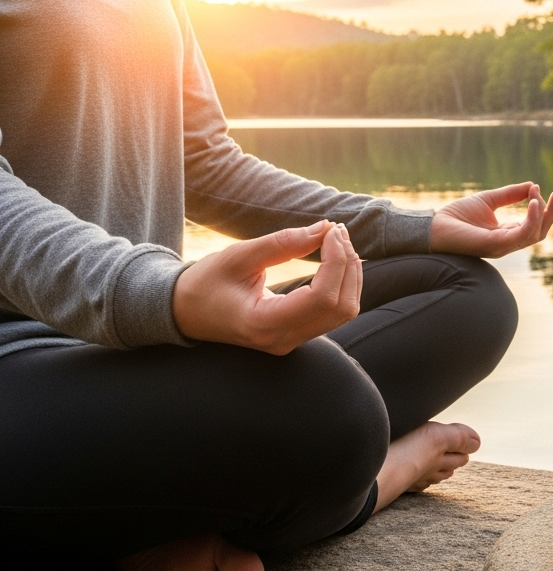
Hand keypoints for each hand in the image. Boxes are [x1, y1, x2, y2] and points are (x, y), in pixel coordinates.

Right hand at [173, 220, 362, 354]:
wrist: (184, 313)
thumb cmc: (205, 283)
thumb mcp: (238, 257)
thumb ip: (282, 243)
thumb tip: (325, 228)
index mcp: (264, 324)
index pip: (322, 298)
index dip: (336, 261)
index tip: (332, 230)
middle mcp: (283, 340)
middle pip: (341, 307)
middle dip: (347, 265)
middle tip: (337, 230)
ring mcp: (292, 341)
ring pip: (343, 312)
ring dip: (349, 274)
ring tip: (337, 240)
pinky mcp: (297, 334)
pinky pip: (334, 312)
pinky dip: (342, 284)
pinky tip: (336, 258)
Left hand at [430, 182, 552, 257]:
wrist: (434, 227)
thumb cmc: (457, 217)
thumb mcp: (489, 200)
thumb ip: (510, 194)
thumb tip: (532, 185)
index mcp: (507, 234)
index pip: (534, 224)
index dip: (542, 206)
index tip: (539, 186)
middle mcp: (508, 243)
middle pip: (540, 231)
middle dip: (552, 212)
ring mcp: (503, 246)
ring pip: (535, 234)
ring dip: (542, 213)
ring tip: (538, 194)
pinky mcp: (496, 245)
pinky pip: (522, 234)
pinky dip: (531, 219)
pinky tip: (532, 203)